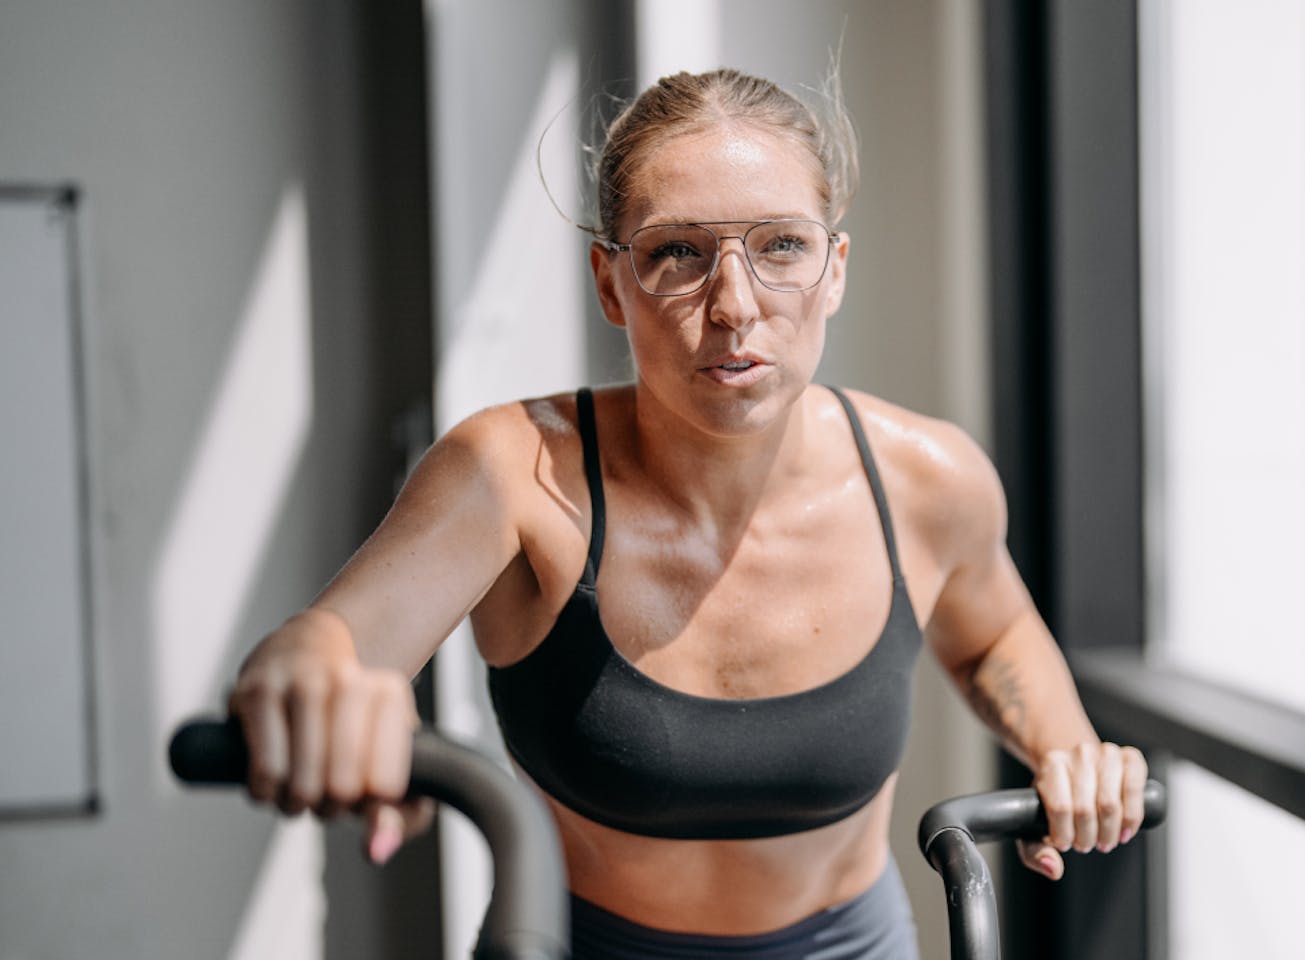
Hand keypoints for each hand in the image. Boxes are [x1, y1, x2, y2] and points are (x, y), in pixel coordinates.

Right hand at [227, 608, 432, 863]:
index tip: (361, 792)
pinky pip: (265, 771)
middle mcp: (349, 681)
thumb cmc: (351, 718)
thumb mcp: (389, 757)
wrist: (307, 650)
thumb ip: (398, 815)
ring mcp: (301, 682)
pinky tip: (270, 783)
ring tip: (297, 792)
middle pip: (342, 789)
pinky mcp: (257, 691)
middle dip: (328, 807)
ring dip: (294, 803)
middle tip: (324, 796)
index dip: (367, 805)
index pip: (385, 787)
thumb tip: (377, 851)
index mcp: (389, 693)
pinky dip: (265, 792)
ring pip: (301, 783)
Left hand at [1018, 741, 1147, 880]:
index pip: (1060, 807)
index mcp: (1052, 763)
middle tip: (1086, 845)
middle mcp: (1079, 754)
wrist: (1075, 767)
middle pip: (1086, 809)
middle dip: (1087, 838)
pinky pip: (1135, 792)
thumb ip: (1035, 850)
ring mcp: (1107, 753)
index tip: (1064, 843)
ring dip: (1108, 833)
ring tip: (1103, 841)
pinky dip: (1131, 819)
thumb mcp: (1034, 821)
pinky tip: (1124, 832)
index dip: (1064, 834)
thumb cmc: (1056, 797)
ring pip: (1111, 804)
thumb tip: (1053, 869)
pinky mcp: (1131, 758)